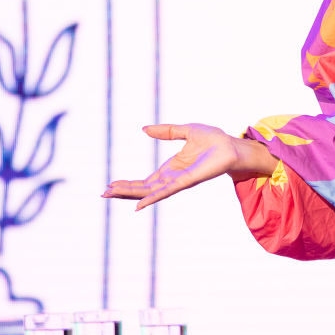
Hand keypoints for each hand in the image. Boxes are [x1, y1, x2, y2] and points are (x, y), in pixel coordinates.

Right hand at [102, 124, 276, 209]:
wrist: (231, 145)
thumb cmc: (213, 140)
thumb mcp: (185, 131)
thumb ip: (165, 131)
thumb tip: (144, 129)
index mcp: (171, 168)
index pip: (145, 181)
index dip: (128, 183)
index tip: (110, 185)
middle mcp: (172, 178)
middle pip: (143, 189)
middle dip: (123, 191)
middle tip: (103, 193)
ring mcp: (178, 181)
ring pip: (150, 191)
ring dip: (130, 194)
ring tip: (111, 194)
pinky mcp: (187, 181)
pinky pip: (166, 192)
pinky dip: (152, 198)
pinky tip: (138, 205)